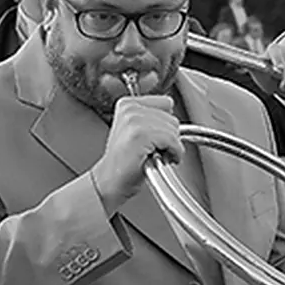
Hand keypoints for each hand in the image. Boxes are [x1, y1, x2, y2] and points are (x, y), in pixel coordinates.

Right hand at [91, 95, 181, 214]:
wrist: (109, 182)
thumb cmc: (124, 161)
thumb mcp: (135, 130)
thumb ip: (153, 117)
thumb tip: (175, 114)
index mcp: (128, 104)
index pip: (166, 102)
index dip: (166, 123)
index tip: (157, 136)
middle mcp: (130, 109)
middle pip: (172, 117)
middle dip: (169, 136)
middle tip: (155, 149)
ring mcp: (134, 121)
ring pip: (174, 129)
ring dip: (171, 146)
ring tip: (155, 154)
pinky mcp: (140, 135)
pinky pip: (172, 141)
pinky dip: (173, 153)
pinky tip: (159, 159)